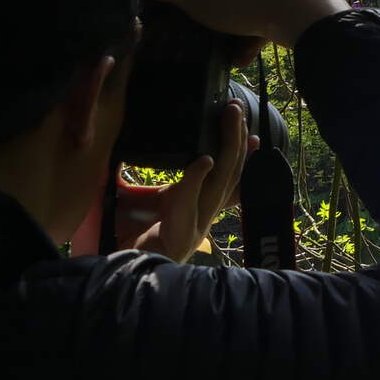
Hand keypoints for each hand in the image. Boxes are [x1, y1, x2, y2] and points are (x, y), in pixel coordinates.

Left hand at [70, 100, 254, 261]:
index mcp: (202, 208)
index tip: (253, 134)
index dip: (245, 157)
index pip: (232, 179)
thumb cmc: (138, 241)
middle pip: (231, 171)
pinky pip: (191, 199)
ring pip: (222, 180)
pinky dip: (197, 178)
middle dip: (236, 137)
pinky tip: (205, 160)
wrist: (131, 271)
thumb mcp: (148, 205)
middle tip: (236, 108)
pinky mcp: (181, 229)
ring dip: (228, 146)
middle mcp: (206, 214)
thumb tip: (127, 153)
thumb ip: (149, 185)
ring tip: (230, 119)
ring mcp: (198, 222)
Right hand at [135, 0, 348, 49]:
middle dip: (184, 16)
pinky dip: (240, 43)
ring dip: (213, 34)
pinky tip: (240, 57)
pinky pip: (245, 28)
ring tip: (209, 53)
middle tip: (173, 39)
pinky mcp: (269, 8)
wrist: (300, 9)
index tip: (142, 12)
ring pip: (220, 13)